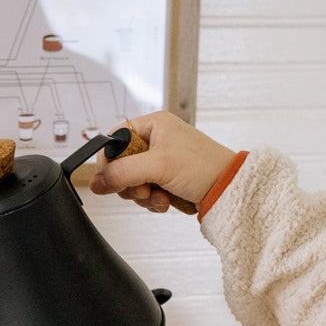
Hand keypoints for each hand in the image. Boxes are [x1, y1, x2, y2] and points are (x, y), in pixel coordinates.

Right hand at [90, 111, 236, 212]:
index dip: (108, 160)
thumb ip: (122, 173)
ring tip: (159, 196)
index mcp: (153, 125)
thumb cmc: (204, 167)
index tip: (110, 178)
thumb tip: (96, 182)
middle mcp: (155, 140)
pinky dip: (152, 201)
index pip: (115, 139)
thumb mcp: (158, 166)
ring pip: (132, 182)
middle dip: (130, 183)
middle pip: (120, 164)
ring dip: (142, 195)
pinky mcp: (166, 179)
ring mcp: (161, 161)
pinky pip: (145, 192)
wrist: (230, 188)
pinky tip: (166, 201)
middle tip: (144, 189)